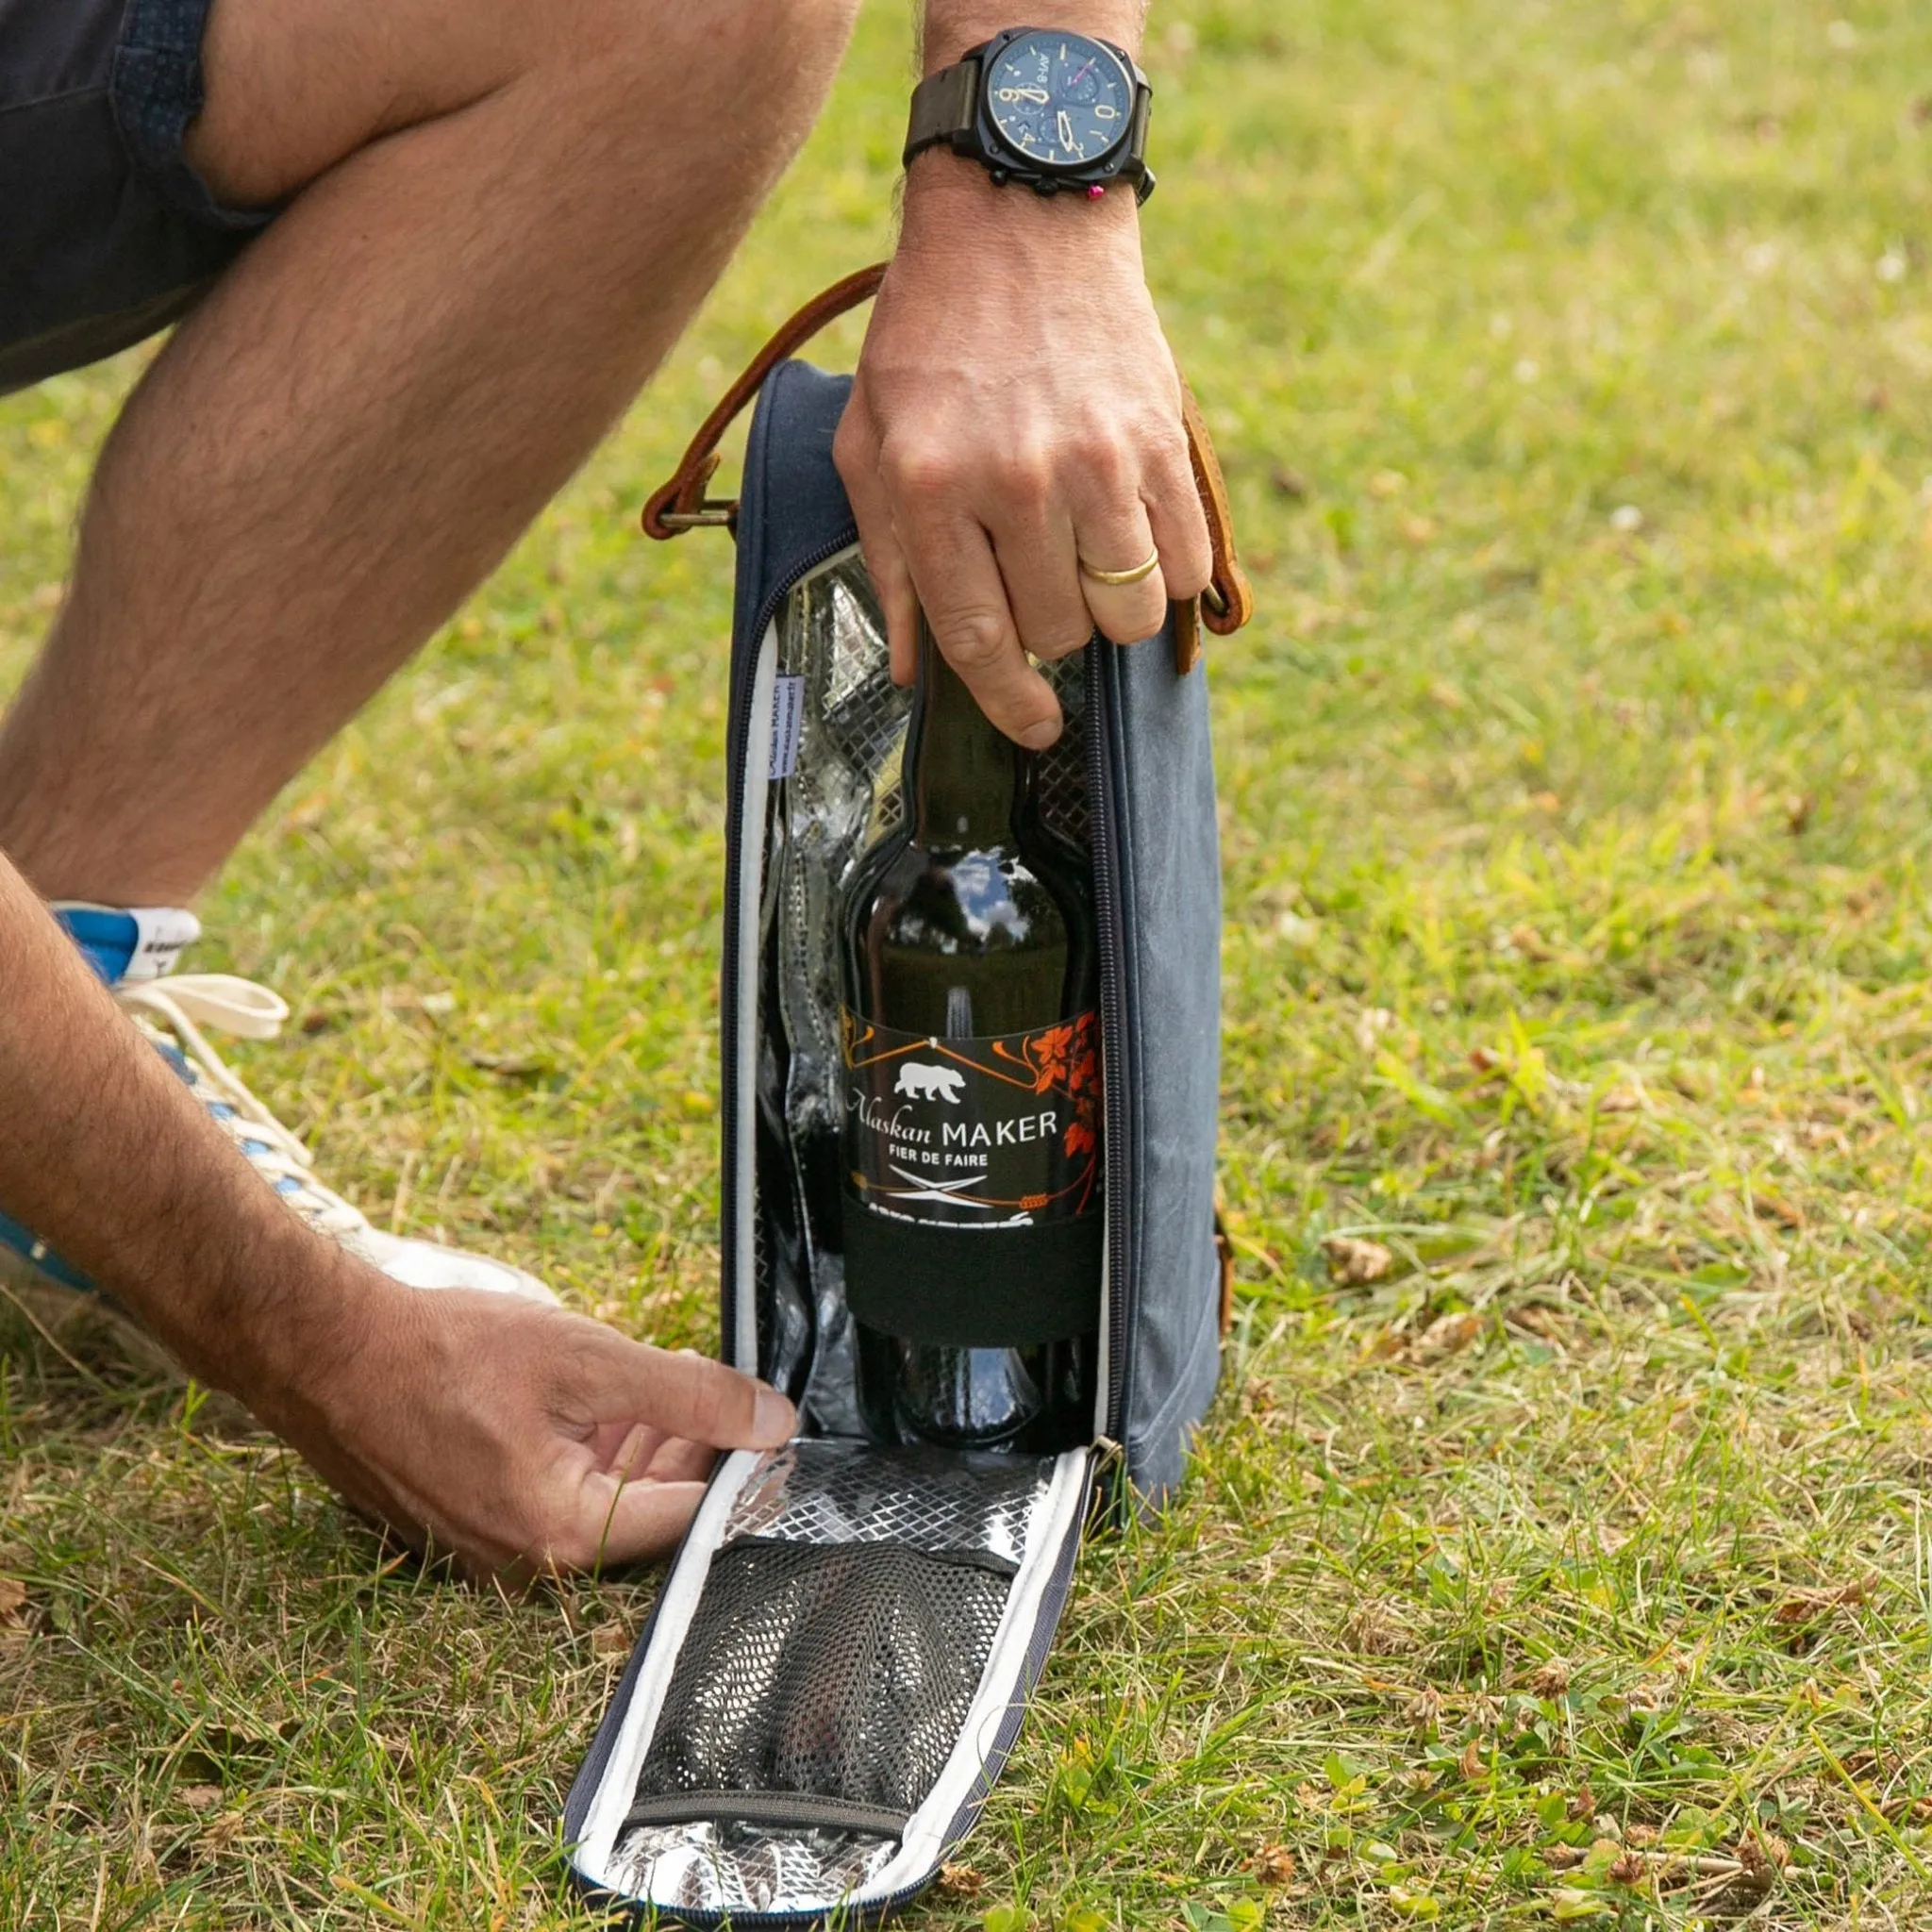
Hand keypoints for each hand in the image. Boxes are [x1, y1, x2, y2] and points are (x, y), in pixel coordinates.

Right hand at [260, 1272, 794, 1581]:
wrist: (322, 1349)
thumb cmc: (444, 1352)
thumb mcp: (587, 1360)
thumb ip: (689, 1394)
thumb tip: (773, 1421)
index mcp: (565, 1537)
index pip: (691, 1518)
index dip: (740, 1468)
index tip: (773, 1426)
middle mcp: (529, 1564)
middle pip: (648, 1514)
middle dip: (691, 1452)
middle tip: (723, 1392)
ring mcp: (494, 1548)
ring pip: (603, 1502)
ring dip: (643, 1446)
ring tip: (666, 1382)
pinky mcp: (472, 1521)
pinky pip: (556, 1496)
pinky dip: (591, 1450)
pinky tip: (606, 1398)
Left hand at [835, 159, 1212, 746]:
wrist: (1020, 219)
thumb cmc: (932, 337)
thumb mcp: (871, 443)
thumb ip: (888, 561)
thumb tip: (915, 672)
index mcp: (931, 485)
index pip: (978, 639)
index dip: (1009, 702)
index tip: (1035, 728)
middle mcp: (1015, 478)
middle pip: (1059, 631)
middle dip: (1050, 628)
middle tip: (1036, 579)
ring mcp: (1096, 458)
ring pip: (1129, 610)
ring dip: (1111, 608)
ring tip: (1086, 561)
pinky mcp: (1159, 437)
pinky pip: (1187, 559)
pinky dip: (1169, 570)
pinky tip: (1136, 535)